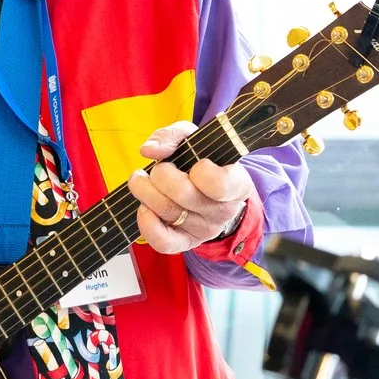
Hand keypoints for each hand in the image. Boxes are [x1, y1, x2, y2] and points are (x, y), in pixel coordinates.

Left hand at [128, 121, 251, 254]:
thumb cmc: (202, 161)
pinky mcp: (186, 243)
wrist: (208, 191)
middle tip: (157, 168)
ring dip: (146, 192)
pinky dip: (146, 222)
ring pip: (169, 212)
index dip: (200, 170)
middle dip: (161, 175)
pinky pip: (163, 241)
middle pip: (184, 195)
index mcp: (236, 184)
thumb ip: (172, 136)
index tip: (195, 162)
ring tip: (141, 180)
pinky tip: (144, 207)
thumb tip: (149, 151)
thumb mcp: (194, 139)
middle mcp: (224, 211)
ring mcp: (206, 230)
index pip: (220, 184)